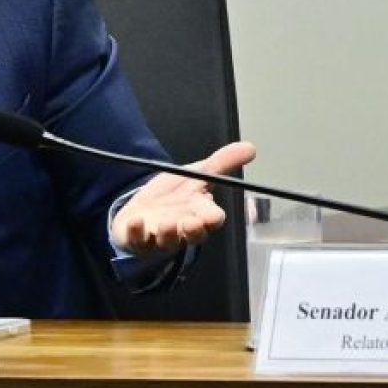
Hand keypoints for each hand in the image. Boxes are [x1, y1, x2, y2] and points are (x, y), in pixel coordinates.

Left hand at [110, 141, 254, 253]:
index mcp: (200, 213)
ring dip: (168, 232)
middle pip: (193, 235)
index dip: (212, 219)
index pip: (212, 219)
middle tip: (191, 221)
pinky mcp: (138, 239)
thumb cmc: (175, 195)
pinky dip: (136, 232)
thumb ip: (222, 162)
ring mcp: (160, 236)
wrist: (144, 208)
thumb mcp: (197, 174)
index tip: (211, 216)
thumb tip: (251, 147)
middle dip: (193, 230)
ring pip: (167, 240)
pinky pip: (137, 239)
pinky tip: (136, 222)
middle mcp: (183, 229)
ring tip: (166, 222)